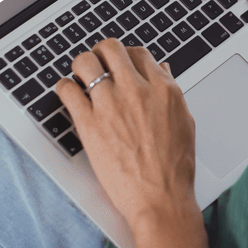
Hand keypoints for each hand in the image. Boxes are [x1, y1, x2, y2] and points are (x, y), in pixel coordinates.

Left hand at [55, 39, 199, 230]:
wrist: (160, 199)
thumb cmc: (174, 168)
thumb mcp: (184, 123)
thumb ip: (172, 93)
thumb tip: (163, 72)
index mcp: (163, 89)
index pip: (139, 53)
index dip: (126, 56)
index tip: (120, 64)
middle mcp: (136, 90)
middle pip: (111, 48)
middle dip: (102, 53)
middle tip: (97, 64)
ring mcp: (111, 104)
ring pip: (85, 61)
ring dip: (80, 65)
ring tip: (79, 76)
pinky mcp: (89, 123)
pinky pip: (67, 90)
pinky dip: (64, 88)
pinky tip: (68, 94)